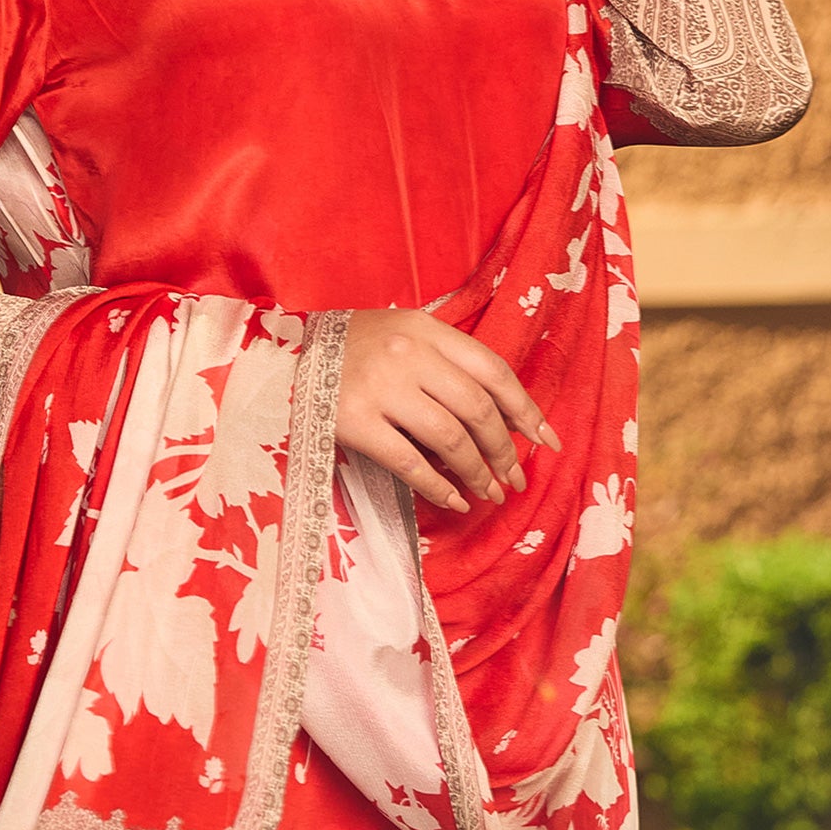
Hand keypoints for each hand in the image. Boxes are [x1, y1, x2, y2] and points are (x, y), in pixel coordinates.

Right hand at [335, 306, 561, 512]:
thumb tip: (505, 415)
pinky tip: (454, 501)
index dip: (525, 408)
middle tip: (515, 477)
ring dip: (478, 473)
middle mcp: (407, 355)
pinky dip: (439, 488)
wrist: (285, 354)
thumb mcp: (404, 335)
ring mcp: (380, 388)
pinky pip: (410, 463)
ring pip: (450, 439)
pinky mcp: (354, 422)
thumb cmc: (355, 347)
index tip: (545, 440)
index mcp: (425, 328)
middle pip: (477, 408)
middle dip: (504, 449)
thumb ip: (448, 361)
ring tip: (490, 493)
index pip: (492, 369)